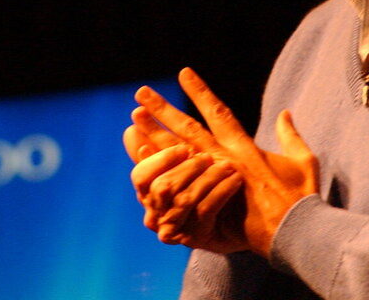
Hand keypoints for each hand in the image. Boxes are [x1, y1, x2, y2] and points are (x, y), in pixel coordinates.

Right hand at [129, 143, 247, 251]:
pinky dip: (220, 191)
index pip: (140, 176)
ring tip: (227, 164)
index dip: (161, 159)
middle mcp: (155, 215)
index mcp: (146, 194)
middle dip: (187, 168)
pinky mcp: (195, 239)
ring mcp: (174, 230)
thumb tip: (130, 129)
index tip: (183, 148)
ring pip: (185, 199)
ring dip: (207, 178)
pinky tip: (234, 179)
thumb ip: (157, 149)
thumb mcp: (180, 164)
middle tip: (207, 156)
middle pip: (163, 188)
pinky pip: (205, 211)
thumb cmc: (204, 184)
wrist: (239, 220)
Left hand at [134, 68, 318, 256]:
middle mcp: (225, 157)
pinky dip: (160, 167)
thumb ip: (291, 136)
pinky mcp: (209, 199)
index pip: (218, 112)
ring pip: (178, 149)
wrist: (296, 232)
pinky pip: (177, 180)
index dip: (200, 92)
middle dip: (164, 109)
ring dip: (154, 132)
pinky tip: (142, 154)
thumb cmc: (302, 199)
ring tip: (135, 116)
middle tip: (141, 93)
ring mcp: (215, 178)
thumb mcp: (304, 162)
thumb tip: (284, 113)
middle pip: (188, 127)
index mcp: (245, 147)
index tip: (184, 74)